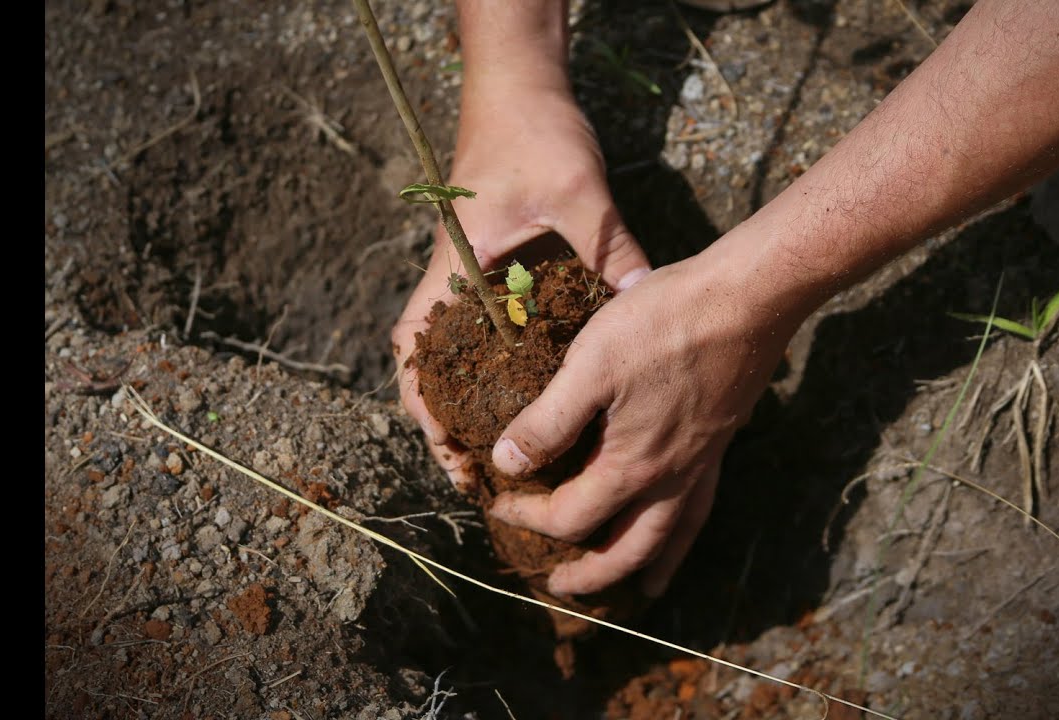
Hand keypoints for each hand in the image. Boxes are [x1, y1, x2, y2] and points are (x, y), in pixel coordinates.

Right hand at [391, 83, 650, 489]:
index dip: (424, 407)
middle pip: (423, 364)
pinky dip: (483, 368)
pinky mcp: (486, 264)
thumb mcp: (577, 190)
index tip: (451, 453)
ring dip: (459, 401)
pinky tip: (520, 395)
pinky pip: (474, 329)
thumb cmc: (535, 133)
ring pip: (444, 352)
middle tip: (476, 476)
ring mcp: (465, 271)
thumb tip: (643, 296)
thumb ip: (607, 244)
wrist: (517, 86)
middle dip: (441, 422)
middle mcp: (451, 276)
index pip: (414, 348)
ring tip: (493, 454)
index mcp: (457, 266)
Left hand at [485, 242, 802, 597]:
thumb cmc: (665, 323)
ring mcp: (701, 462)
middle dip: (590, 573)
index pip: (569, 517)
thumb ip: (547, 422)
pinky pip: (702, 504)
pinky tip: (683, 515)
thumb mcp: (589, 365)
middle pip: (626, 550)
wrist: (748, 298)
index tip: (497, 499)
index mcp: (631, 466)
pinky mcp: (720, 439)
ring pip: (672, 536)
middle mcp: (669, 477)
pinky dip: (688, 529)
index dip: (525, 516)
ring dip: (647, 565)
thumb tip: (507, 464)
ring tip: (643, 589)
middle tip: (560, 585)